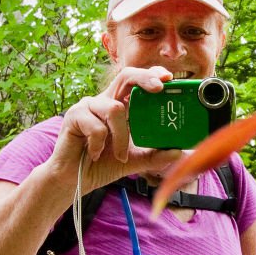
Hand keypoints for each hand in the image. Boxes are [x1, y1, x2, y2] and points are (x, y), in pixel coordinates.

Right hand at [47, 66, 184, 192]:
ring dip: (121, 137)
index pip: (137, 82)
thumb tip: (181, 153)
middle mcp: (106, 101)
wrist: (74, 180)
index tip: (169, 77)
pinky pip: (96, 126)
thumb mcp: (135, 160)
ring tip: (120, 156)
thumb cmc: (103, 164)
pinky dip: (100, 143)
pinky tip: (95, 154)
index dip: (152, 75)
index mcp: (122, 106)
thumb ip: (156, 156)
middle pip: (126, 76)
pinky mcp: (74, 116)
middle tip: (160, 87)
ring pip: (115, 109)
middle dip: (144, 78)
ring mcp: (89, 106)